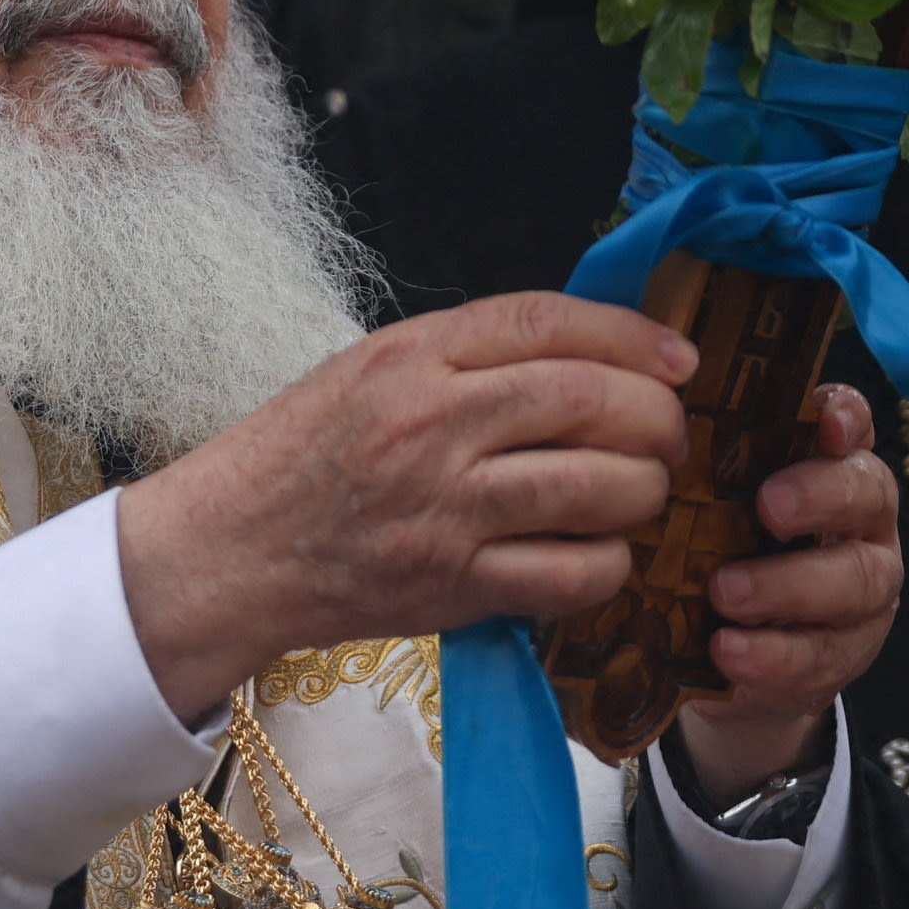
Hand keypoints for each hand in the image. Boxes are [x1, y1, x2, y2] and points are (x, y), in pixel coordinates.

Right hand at [115, 292, 697, 716]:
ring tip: (640, 491)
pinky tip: (599, 553)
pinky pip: (572, 574)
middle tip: (668, 435)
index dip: (634, 335)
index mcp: (413, 356)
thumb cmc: (302, 456)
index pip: (549, 322)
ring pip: (597, 487)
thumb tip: (590, 354)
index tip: (679, 357)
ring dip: (645, 490)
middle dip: (657, 418)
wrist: (229, 551)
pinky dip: (610, 564)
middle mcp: (433, 424)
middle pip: (590, 401)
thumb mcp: (371, 370)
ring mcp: (445, 509)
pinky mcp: (452, 586)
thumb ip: (470, 357)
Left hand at [670, 383, 901, 798]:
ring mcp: (861, 593)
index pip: (851, 426)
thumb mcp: (698, 510)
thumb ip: (697, 468)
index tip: (823, 418)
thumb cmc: (707, 558)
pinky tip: (728, 649)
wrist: (716, 661)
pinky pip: (824, 655)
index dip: (846, 414)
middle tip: (769, 507)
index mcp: (826, 470)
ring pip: (860, 581)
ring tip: (725, 592)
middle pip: (869, 494)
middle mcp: (858, 523)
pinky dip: (774, 655)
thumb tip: (649, 415)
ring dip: (790, 585)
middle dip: (822, 496)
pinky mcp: (842, 658)